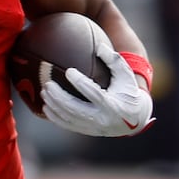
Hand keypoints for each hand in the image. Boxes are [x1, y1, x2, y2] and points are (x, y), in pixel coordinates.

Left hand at [40, 51, 154, 137]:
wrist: (134, 119)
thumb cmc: (128, 91)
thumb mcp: (126, 75)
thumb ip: (113, 60)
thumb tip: (98, 46)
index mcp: (112, 104)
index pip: (93, 93)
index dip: (80, 82)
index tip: (69, 71)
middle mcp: (102, 118)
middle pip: (75, 108)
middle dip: (59, 96)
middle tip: (48, 84)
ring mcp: (93, 127)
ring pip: (68, 118)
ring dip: (54, 105)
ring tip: (45, 91)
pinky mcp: (87, 131)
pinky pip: (67, 125)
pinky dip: (55, 117)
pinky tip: (46, 106)